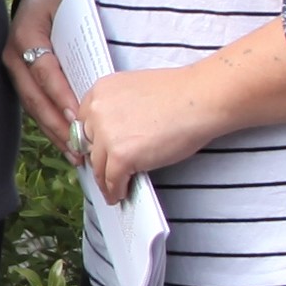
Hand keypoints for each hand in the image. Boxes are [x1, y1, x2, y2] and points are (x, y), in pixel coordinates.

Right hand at [5, 0, 80, 150]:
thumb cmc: (60, 1)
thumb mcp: (71, 11)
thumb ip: (80, 39)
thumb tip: (101, 75)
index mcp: (26, 36)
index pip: (44, 72)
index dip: (60, 96)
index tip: (78, 117)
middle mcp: (14, 56)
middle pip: (35, 97)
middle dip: (57, 125)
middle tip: (79, 148)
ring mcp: (13, 70)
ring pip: (33, 107)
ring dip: (54, 132)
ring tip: (74, 154)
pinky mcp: (19, 79)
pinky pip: (35, 106)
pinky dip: (51, 125)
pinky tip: (65, 143)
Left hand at [66, 65, 228, 206]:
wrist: (200, 99)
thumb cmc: (179, 93)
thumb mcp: (135, 90)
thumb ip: (119, 108)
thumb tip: (116, 132)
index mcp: (100, 91)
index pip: (85, 121)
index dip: (93, 139)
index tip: (96, 151)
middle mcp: (97, 111)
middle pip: (90, 144)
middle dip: (99, 158)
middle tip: (105, 171)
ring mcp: (107, 134)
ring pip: (99, 166)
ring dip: (105, 180)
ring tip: (111, 189)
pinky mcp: (120, 156)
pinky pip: (111, 181)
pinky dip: (115, 191)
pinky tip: (119, 195)